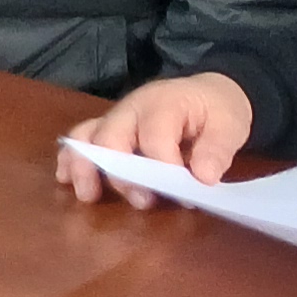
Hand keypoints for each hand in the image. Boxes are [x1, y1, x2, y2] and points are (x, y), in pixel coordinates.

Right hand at [57, 73, 255, 203]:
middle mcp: (132, 107)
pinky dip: (70, 159)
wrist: (208, 94)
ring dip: (83, 166)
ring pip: (87, 136)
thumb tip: (203, 177)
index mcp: (164, 103)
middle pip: (112, 137)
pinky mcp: (108, 129)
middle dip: (121, 173)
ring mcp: (116, 117)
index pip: (154, 136)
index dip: (165, 167)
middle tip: (143, 202)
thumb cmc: (217, 111)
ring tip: (87, 194)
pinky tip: (66, 179)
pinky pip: (80, 140)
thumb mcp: (230, 125)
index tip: (185, 194)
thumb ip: (218, 149)